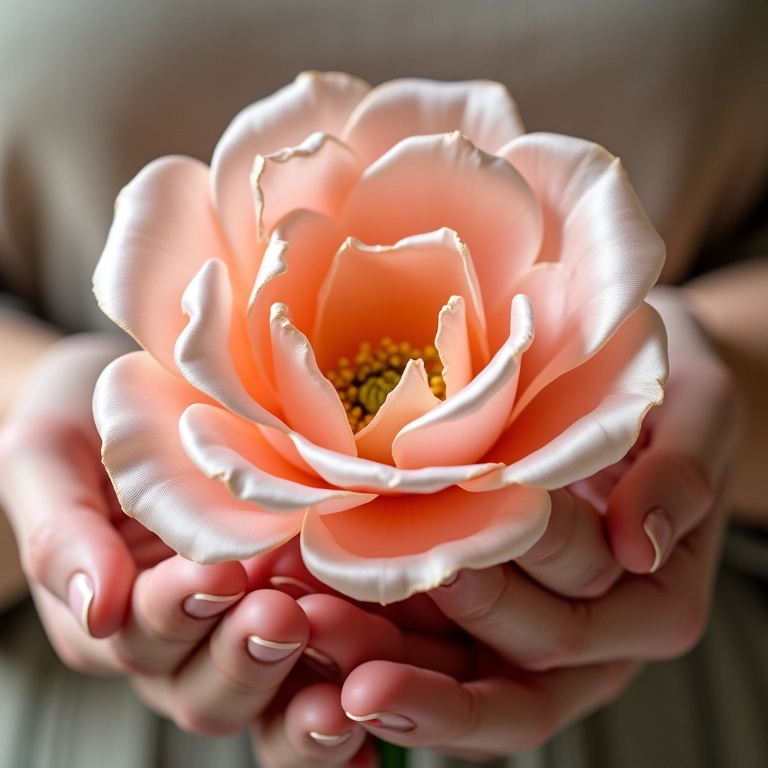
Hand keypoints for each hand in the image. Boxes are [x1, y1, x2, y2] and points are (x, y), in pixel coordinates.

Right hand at [0, 335, 317, 738]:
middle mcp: (175, 634)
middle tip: (281, 615)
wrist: (146, 391)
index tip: (217, 574)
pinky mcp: (293, 606)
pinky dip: (331, 698)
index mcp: (111, 605)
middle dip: (242, 657)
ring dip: (294, 685)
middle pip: (202, 685)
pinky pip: (309, 674)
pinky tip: (365, 712)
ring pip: (260, 691)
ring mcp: (236, 625)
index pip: (140, 633)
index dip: (176, 612)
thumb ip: (60, 530)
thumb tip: (94, 606)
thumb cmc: (90, 419)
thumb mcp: (50, 456)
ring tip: (332, 650)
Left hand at [329, 289, 739, 758]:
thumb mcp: (699, 412)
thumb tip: (643, 545)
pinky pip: (425, 634)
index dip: (502, 608)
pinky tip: (309, 597)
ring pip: (451, 672)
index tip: (439, 569)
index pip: (567, 632)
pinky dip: (370, 625)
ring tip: (301, 625)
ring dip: (373, 658)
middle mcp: (586, 636)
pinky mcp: (480, 604)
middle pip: (498, 673)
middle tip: (325, 623)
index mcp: (650, 606)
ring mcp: (526, 625)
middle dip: (413, 657)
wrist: (622, 378)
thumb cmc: (667, 392)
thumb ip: (682, 476)